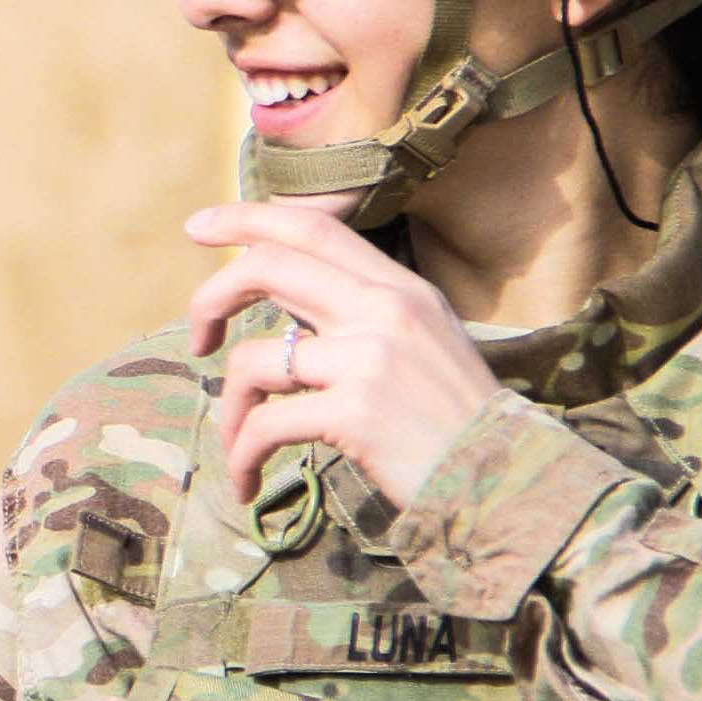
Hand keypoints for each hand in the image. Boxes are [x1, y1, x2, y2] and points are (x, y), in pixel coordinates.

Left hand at [183, 200, 501, 506]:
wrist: (505, 481)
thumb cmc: (457, 424)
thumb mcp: (424, 346)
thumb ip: (365, 318)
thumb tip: (290, 315)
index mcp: (400, 289)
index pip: (312, 229)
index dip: (247, 220)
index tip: (200, 228)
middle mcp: (384, 310)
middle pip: (269, 267)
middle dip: (212, 296)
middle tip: (195, 337)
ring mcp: (368, 359)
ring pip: (254, 361)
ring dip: (231, 409)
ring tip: (239, 444)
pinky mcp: (355, 412)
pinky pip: (267, 424)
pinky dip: (244, 454)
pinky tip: (249, 480)